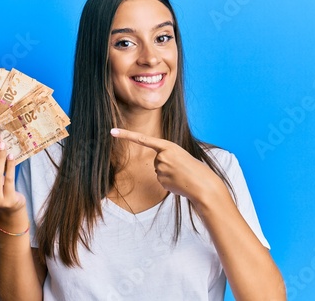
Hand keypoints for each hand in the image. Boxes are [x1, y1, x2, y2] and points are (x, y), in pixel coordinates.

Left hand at [110, 128, 225, 202]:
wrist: (203, 184)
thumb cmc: (194, 169)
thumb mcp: (180, 156)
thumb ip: (167, 157)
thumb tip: (157, 168)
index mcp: (168, 145)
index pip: (143, 139)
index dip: (126, 135)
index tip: (112, 131)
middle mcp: (162, 156)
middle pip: (156, 160)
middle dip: (166, 165)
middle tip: (181, 168)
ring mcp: (161, 169)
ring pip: (158, 171)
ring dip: (168, 174)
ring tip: (181, 175)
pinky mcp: (161, 180)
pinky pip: (160, 180)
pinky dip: (169, 182)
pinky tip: (179, 182)